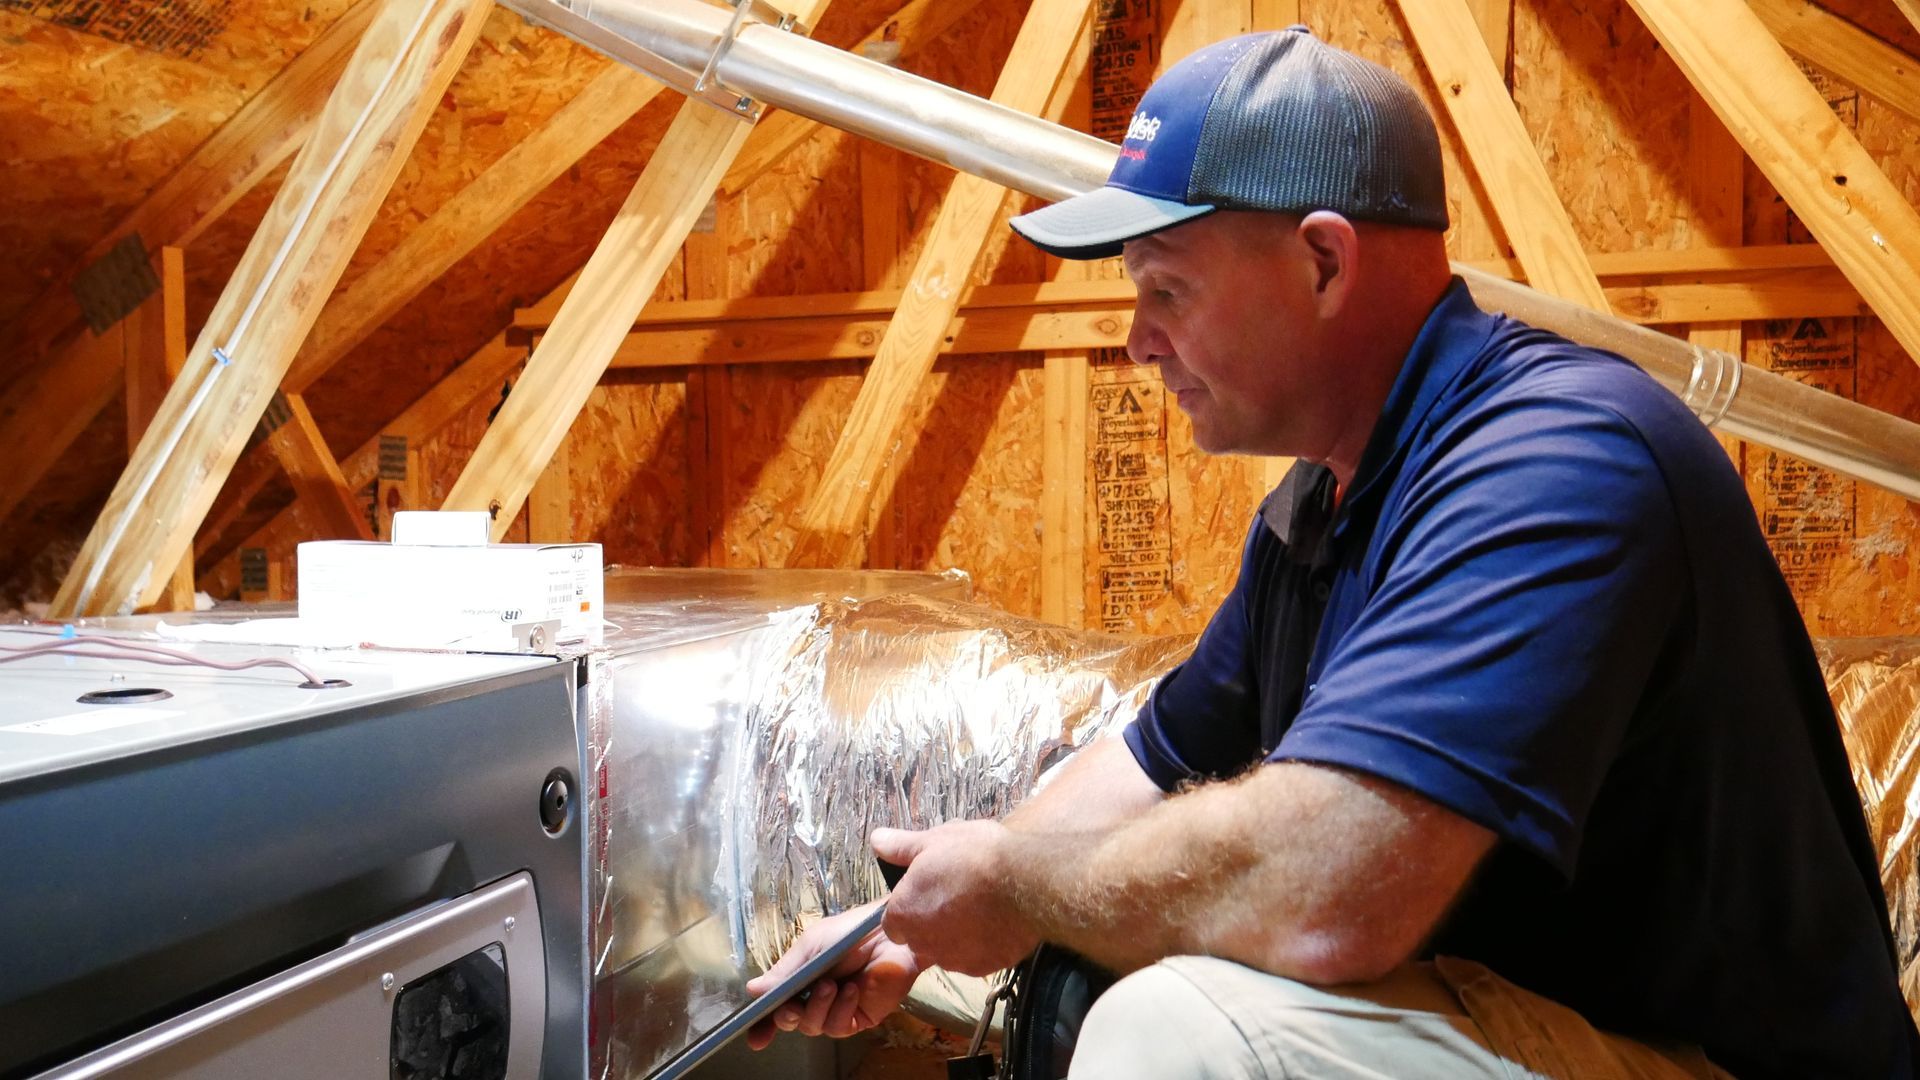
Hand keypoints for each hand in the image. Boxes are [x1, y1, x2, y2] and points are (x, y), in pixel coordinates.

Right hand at [745, 900, 921, 1050]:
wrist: (890, 934)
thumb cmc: (851, 933)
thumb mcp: (811, 946)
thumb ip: (784, 971)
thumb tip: (753, 990)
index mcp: (800, 979)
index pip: (776, 1006)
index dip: (763, 1024)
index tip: (754, 1035)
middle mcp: (815, 998)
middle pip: (790, 1021)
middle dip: (787, 1016)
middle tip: (791, 1004)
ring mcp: (837, 1009)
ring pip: (812, 1026)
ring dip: (818, 1007)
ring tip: (831, 985)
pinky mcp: (858, 1017)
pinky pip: (839, 1026)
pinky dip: (841, 1009)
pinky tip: (851, 990)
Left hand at [874, 821, 1039, 975]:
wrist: (1025, 883)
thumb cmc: (976, 858)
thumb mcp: (934, 841)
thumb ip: (901, 847)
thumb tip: (878, 840)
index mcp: (904, 913)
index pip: (892, 920)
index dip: (909, 905)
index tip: (927, 890)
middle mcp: (923, 942)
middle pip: (919, 936)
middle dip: (932, 920)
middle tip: (955, 893)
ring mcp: (954, 959)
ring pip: (947, 949)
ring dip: (956, 933)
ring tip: (979, 905)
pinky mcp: (983, 968)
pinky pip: (975, 957)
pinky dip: (982, 944)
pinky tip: (995, 921)